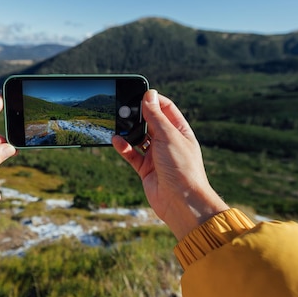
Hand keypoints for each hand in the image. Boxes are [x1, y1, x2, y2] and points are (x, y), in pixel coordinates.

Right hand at [112, 89, 228, 239]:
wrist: (181, 202)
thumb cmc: (181, 168)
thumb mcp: (168, 136)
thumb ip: (156, 116)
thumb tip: (149, 95)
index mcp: (179, 131)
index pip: (166, 108)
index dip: (153, 100)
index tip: (138, 94)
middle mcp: (168, 142)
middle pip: (150, 122)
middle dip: (137, 115)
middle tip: (123, 108)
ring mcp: (156, 156)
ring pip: (139, 138)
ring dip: (128, 131)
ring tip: (118, 123)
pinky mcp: (145, 169)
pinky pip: (132, 154)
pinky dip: (123, 147)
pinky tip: (116, 140)